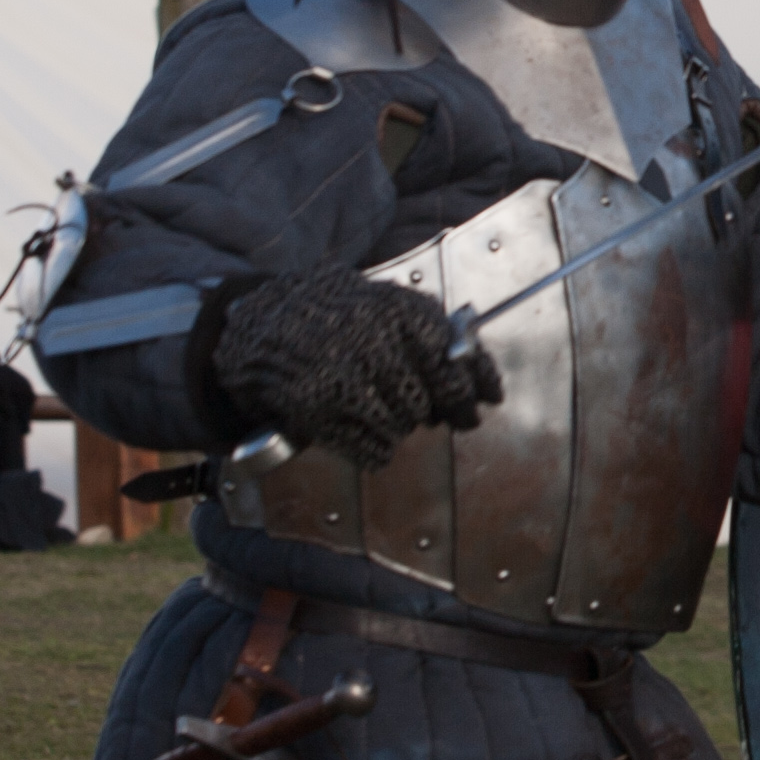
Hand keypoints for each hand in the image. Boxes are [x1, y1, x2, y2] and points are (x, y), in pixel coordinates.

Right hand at [214, 264, 502, 470]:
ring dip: (402, 424)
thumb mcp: (393, 310)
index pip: (455, 362)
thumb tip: (483, 383)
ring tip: (384, 404)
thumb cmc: (345, 317)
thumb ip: (439, 338)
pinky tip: (366, 425)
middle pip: (432, 402)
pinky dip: (378, 447)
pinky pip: (374, 449)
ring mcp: (345, 376)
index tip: (487, 399)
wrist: (273, 322)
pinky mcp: (321, 407)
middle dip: (439, 410)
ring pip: (404, 427)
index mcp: (399, 314)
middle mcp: (374, 343)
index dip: (477, 386)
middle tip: (436, 410)